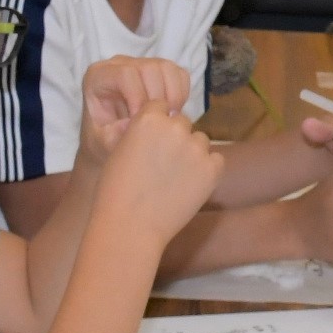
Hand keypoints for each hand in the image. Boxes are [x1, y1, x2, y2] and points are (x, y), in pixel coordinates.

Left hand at [77, 56, 194, 176]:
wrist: (111, 142)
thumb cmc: (102, 141)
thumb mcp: (101, 144)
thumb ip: (112, 135)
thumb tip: (131, 122)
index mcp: (98, 76)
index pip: (125, 74)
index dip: (137, 96)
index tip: (139, 122)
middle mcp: (119, 65)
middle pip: (149, 68)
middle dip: (158, 98)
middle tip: (157, 123)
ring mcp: (142, 65)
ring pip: (167, 68)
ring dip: (173, 96)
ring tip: (166, 119)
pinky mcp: (160, 73)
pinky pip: (179, 74)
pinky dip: (181, 94)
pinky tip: (171, 113)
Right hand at [87, 104, 221, 248]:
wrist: (130, 226)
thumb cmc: (116, 191)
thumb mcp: (120, 149)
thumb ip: (142, 133)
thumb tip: (160, 129)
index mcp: (149, 118)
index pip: (162, 106)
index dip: (158, 125)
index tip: (152, 143)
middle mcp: (175, 127)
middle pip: (183, 123)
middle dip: (176, 138)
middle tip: (164, 165)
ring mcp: (196, 148)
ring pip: (201, 141)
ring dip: (193, 154)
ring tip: (176, 178)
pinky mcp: (213, 169)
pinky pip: (216, 160)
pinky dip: (208, 170)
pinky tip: (191, 185)